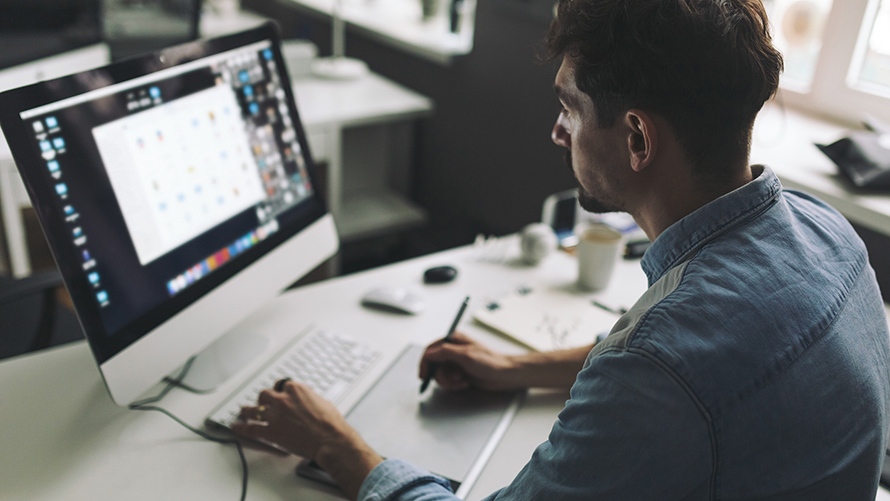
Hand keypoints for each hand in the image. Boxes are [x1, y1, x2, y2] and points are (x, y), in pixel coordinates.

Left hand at [231, 380, 381, 499]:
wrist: (330, 439)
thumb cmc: (330, 423)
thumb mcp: (321, 402)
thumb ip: (308, 399)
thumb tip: (306, 402)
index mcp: (296, 389)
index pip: (281, 384)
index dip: (278, 391)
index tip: (278, 394)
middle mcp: (283, 399)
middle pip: (264, 394)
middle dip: (263, 400)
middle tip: (262, 404)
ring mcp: (275, 415)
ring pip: (253, 409)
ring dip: (247, 411)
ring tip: (243, 412)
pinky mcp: (270, 431)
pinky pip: (250, 428)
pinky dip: (241, 428)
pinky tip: (236, 427)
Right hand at [419, 332, 520, 390]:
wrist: (504, 374)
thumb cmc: (490, 362)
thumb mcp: (465, 355)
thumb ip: (444, 352)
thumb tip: (429, 354)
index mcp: (453, 340)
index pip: (430, 350)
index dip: (425, 363)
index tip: (423, 375)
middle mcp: (452, 350)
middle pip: (434, 364)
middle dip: (441, 375)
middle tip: (452, 379)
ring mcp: (456, 362)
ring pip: (440, 374)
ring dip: (449, 381)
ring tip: (461, 381)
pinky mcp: (459, 372)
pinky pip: (448, 381)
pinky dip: (454, 384)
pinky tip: (465, 383)